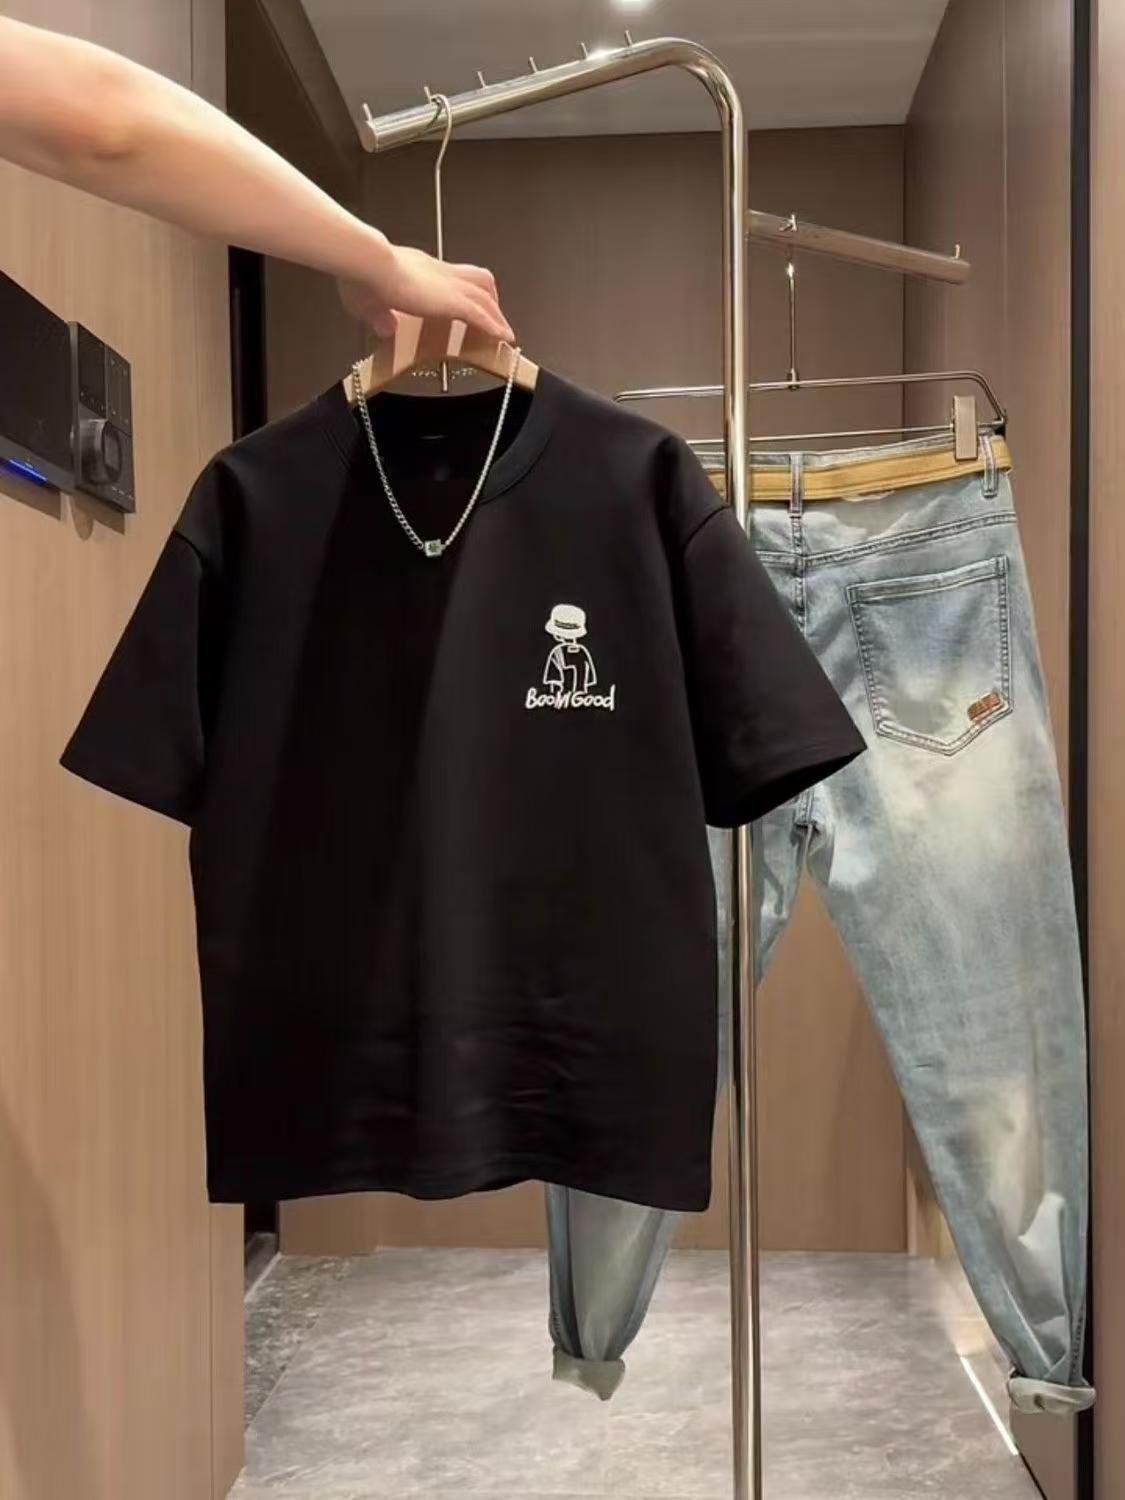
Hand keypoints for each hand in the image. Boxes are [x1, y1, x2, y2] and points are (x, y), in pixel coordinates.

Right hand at [338, 242, 513, 341]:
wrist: (368, 263)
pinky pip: (481, 314)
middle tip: (495, 319)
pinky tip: (503, 338)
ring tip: (505, 334)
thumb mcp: (370, 303)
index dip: (464, 291)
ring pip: (485, 296)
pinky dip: (494, 326)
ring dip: (497, 316)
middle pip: (478, 280)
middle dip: (490, 300)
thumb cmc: (362, 277)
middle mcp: (440, 272)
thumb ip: (380, 317)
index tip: (468, 305)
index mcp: (422, 270)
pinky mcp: (451, 300)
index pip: (452, 277)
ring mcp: (448, 285)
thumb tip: (386, 329)